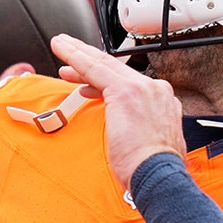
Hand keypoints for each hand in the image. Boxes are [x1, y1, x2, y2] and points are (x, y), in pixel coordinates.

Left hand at [51, 34, 183, 187]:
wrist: (159, 176)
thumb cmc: (151, 170)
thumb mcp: (149, 145)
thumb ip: (138, 131)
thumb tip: (126, 133)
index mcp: (162, 102)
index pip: (127, 84)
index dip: (102, 80)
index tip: (85, 84)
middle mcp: (155, 90)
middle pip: (115, 69)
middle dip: (89, 60)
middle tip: (69, 52)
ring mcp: (142, 88)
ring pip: (103, 64)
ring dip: (78, 54)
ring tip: (61, 46)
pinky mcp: (125, 91)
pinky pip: (94, 69)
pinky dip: (76, 58)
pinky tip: (62, 51)